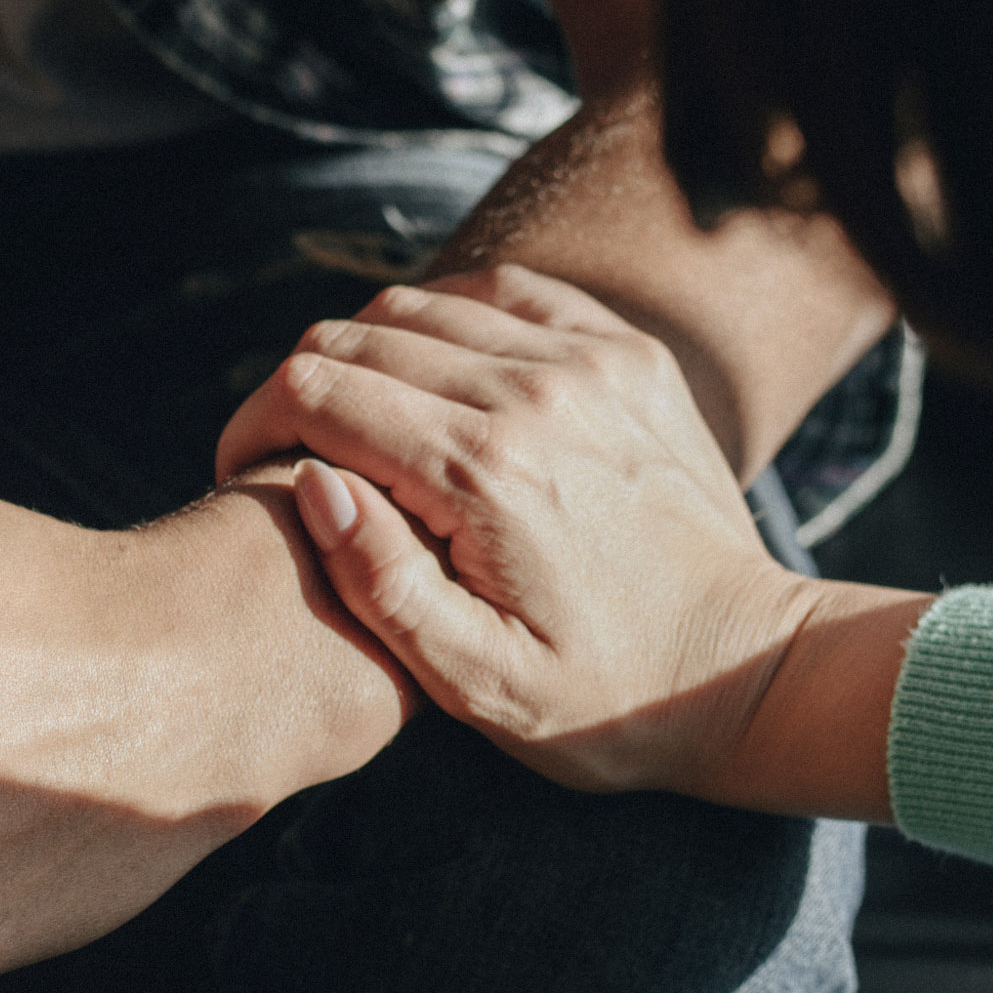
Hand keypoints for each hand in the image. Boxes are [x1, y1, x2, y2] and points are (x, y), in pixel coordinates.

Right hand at [216, 265, 817, 796]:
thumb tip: (313, 482)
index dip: (254, 424)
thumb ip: (380, 583)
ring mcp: (587, 360)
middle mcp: (533, 393)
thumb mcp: (476, 682)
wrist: (749, 670)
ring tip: (358, 426)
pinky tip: (434, 379)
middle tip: (290, 456)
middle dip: (297, 390)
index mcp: (482, 473)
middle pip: (356, 337)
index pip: (316, 392)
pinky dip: (446, 319)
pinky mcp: (624, 352)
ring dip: (366, 355)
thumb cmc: (603, 700)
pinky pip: (502, 292)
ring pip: (419, 305)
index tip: (243, 473)